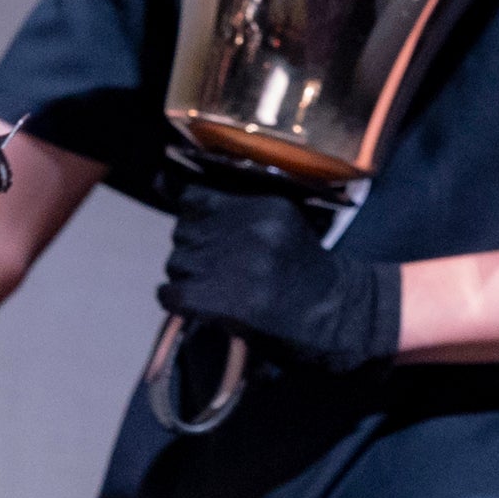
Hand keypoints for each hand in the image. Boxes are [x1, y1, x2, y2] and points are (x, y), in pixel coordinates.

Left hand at [161, 179, 400, 370]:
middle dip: (194, 250)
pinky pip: (173, 293)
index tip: (198, 229)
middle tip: (220, 269)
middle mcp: (249, 227)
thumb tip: (160, 181)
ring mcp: (237, 265)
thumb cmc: (305, 269)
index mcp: (264, 202)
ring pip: (177, 262)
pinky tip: (196, 304)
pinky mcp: (226, 301)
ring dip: (188, 276)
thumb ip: (232, 205)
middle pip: (183, 232)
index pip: (195, 196)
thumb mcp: (279, 221)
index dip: (190, 214)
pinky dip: (176, 300)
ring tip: (217, 288)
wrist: (338, 316)